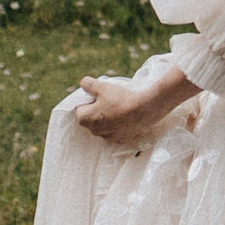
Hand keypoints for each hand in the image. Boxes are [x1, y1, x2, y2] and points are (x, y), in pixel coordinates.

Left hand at [73, 66, 199, 152]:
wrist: (143, 110)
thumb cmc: (120, 98)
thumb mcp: (101, 86)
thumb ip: (88, 84)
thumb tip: (83, 84)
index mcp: (84, 119)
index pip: (80, 109)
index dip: (89, 101)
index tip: (99, 96)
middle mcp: (94, 131)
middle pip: (92, 118)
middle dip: (97, 110)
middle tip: (109, 100)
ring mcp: (107, 137)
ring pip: (104, 126)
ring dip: (108, 118)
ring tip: (119, 107)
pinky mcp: (120, 140)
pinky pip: (116, 131)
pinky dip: (119, 125)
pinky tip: (126, 116)